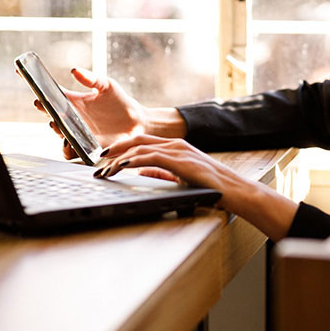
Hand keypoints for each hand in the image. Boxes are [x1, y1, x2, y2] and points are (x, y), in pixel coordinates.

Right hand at [35, 68, 186, 159]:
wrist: (136, 122)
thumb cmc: (120, 101)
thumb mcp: (107, 86)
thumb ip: (91, 79)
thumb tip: (74, 70)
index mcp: (73, 101)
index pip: (50, 93)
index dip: (37, 84)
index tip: (22, 73)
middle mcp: (71, 118)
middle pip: (50, 113)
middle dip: (43, 108)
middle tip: (41, 102)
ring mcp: (76, 133)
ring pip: (58, 133)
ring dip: (55, 129)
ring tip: (56, 122)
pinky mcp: (85, 147)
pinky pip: (70, 151)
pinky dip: (68, 147)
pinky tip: (71, 141)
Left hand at [94, 134, 298, 240]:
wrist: (233, 190)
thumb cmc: (210, 187)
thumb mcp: (180, 178)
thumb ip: (160, 173)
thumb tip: (140, 171)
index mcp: (175, 147)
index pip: (142, 142)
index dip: (122, 147)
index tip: (105, 157)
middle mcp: (175, 144)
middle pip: (137, 140)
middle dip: (114, 149)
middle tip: (96, 160)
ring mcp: (178, 150)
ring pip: (140, 148)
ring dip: (118, 158)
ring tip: (103, 170)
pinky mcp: (180, 160)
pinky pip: (151, 157)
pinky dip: (133, 161)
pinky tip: (121, 167)